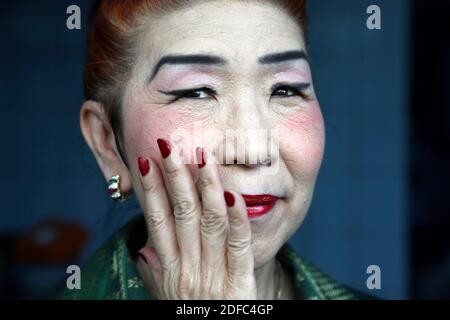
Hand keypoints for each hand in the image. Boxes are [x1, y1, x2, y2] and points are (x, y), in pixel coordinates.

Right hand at [135, 138, 256, 298]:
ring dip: (207, 187)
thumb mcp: (166, 297)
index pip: (157, 220)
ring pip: (210, 222)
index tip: (146, 162)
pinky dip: (238, 219)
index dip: (151, 190)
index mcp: (170, 268)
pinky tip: (235, 194)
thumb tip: (143, 249)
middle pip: (181, 214)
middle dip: (176, 177)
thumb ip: (154, 272)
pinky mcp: (240, 283)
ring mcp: (214, 274)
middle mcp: (188, 268)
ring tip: (203, 158)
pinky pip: (239, 245)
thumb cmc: (190, 317)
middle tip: (171, 146)